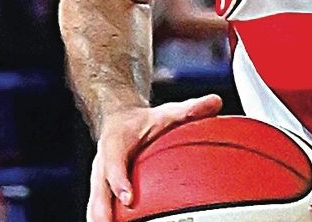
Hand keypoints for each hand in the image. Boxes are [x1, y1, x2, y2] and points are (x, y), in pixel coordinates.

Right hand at [88, 95, 221, 221]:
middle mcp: (103, 163)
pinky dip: (105, 219)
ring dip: (100, 218)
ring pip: (96, 203)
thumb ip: (189, 110)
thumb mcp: (165, 112)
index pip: (114, 162)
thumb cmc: (144, 121)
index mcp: (115, 143)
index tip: (128, 199)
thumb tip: (216, 101)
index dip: (119, 181)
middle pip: (98, 190)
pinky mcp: (102, 189)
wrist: (118, 119)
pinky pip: (101, 208)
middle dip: (102, 211)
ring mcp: (100, 178)